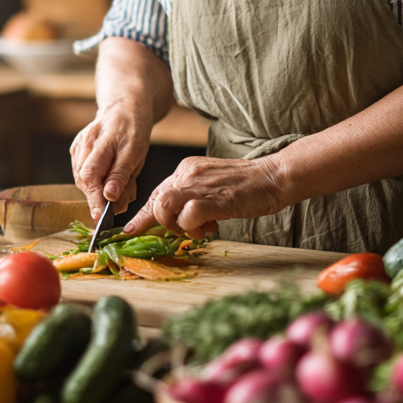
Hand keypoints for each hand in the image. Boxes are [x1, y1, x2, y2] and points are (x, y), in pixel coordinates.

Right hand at [70, 101, 151, 220]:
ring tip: (119, 189)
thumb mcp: (136, 154)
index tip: (100, 216)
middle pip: (84, 180)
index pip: (91, 175)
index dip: (94, 198)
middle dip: (99, 197)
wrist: (125, 108)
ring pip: (82, 179)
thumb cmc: (134, 131)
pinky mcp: (76, 150)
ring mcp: (78, 146)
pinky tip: (109, 179)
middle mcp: (85, 142)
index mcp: (102, 140)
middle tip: (119, 205)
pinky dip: (95, 182)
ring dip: (98, 190)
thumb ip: (122, 176)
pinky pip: (82, 173)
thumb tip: (109, 199)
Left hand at [123, 154, 286, 237]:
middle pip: (155, 201)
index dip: (143, 215)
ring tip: (196, 230)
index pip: (157, 193)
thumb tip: (182, 222)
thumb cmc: (248, 186)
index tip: (129, 230)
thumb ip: (194, 199)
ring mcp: (198, 184)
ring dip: (174, 225)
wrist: (273, 177)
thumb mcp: (213, 187)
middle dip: (159, 225)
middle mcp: (187, 173)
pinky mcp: (211, 199)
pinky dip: (192, 228)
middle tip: (183, 233)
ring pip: (162, 207)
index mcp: (187, 169)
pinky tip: (209, 227)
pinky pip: (185, 217)